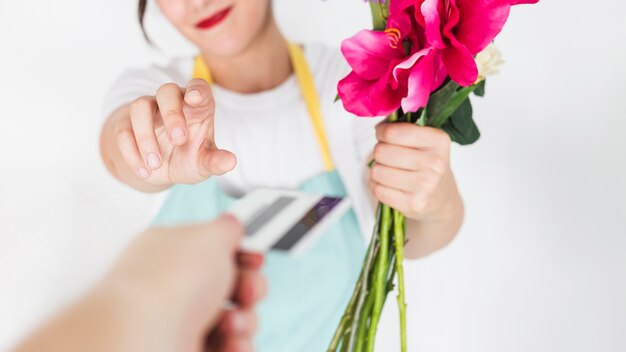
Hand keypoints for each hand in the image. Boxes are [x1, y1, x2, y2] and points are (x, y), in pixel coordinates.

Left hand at [102, 216, 265, 351]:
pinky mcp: (188, 348)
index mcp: (171, 250)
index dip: (240, 251)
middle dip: (249, 287)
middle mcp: (173, 286)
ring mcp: (179, 322)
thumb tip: (233, 223)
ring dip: (245, 320)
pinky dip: (236, 345)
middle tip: (247, 290)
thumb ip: (227, 227)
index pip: (213, 247)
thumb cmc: (167, 285)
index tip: (255, 254)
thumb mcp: (209, 237)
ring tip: (231, 323)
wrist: (143, 339)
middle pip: (229, 285)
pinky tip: (231, 342)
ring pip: (233, 318)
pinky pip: (228, 345)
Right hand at [114, 79, 235, 186]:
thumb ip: (215, 161)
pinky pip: (123, 130)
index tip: (196, 99)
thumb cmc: (188, 157)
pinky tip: (145, 171)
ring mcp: (148, 111)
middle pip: (166, 91)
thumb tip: (231, 162)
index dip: (197, 89)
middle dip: (172, 114)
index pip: (198, 87)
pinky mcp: (127, 124)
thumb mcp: (203, 163)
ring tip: (156, 163)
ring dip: (146, 135)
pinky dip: (131, 151)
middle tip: (179, 140)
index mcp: (195, 106)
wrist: (159, 169)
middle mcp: (171, 103)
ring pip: (140, 106)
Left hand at [368, 123, 452, 221]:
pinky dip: (377, 186)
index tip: (383, 135)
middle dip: (379, 152)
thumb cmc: (427, 164)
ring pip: (377, 171)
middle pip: (381, 152)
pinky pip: (377, 189)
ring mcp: (425, 186)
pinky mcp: (413, 204)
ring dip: (377, 171)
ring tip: (389, 171)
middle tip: (388, 156)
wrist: (441, 199)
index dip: (381, 132)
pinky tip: (389, 185)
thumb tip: (379, 125)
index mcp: (438, 140)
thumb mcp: (424, 140)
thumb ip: (401, 126)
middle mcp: (435, 163)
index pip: (393, 132)